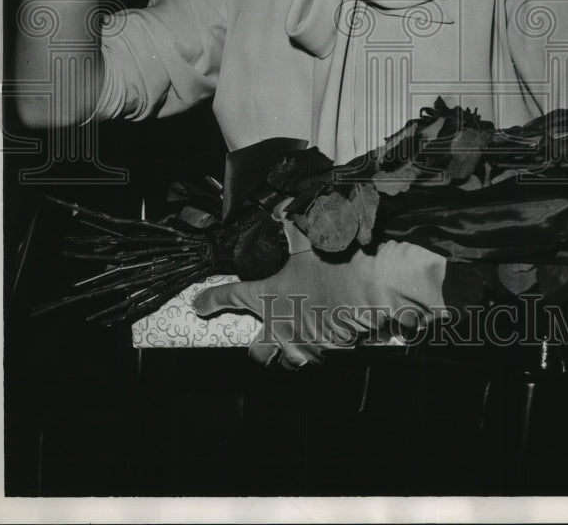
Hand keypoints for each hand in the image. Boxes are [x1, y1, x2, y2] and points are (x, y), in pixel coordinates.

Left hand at [192, 237, 448, 369]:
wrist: (368, 290)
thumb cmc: (333, 264)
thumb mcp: (308, 242)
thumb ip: (291, 227)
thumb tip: (282, 206)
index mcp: (268, 297)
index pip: (230, 296)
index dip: (211, 300)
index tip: (199, 305)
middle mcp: (279, 327)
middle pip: (256, 352)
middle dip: (257, 347)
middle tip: (263, 338)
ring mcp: (302, 345)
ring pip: (286, 361)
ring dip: (289, 351)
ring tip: (299, 340)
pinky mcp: (325, 355)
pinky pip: (315, 359)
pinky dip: (318, 351)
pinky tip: (327, 340)